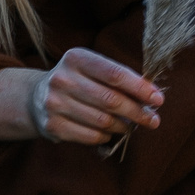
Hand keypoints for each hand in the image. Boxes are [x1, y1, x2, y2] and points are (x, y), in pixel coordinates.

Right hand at [26, 48, 163, 145]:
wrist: (36, 98)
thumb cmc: (78, 81)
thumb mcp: (92, 70)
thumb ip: (119, 78)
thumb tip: (152, 95)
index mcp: (76, 58)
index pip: (115, 74)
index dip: (140, 88)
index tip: (158, 99)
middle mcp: (62, 79)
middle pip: (111, 100)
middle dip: (138, 112)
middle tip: (154, 120)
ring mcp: (55, 103)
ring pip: (103, 121)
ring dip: (123, 126)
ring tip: (131, 126)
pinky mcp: (53, 126)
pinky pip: (91, 136)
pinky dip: (106, 136)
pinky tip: (109, 132)